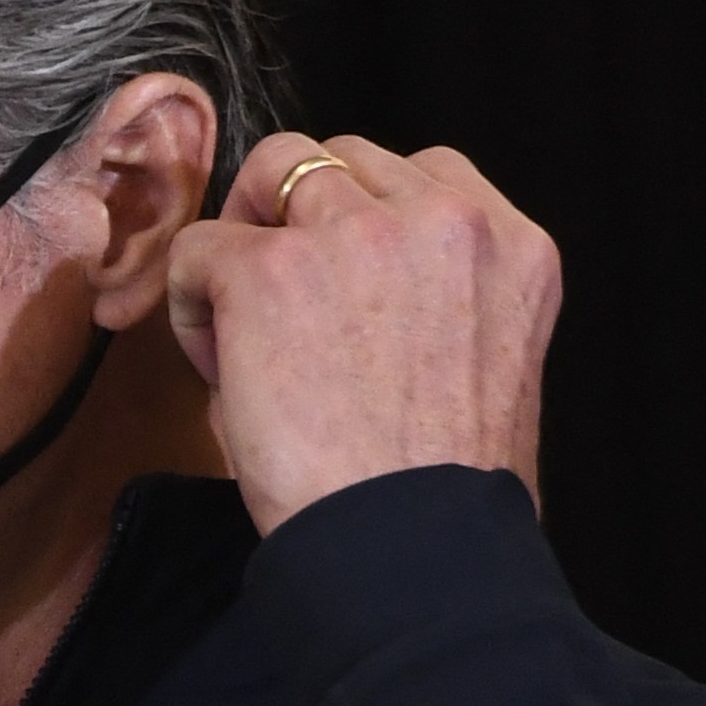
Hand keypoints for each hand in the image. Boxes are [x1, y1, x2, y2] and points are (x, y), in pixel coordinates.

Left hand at [166, 133, 560, 536]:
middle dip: (298, 219)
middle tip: (280, 306)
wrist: (406, 546)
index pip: (423, 173)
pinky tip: (218, 368)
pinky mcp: (270, 270)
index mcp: (513, 247)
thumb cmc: (438, 494)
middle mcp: (444, 220)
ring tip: (245, 330)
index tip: (344, 289)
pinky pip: (199, 247)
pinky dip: (192, 301)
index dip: (364, 219)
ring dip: (249, 242)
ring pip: (272, 170)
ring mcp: (356, 234)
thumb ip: (437, 297)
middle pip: (339, 158)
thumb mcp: (487, 366)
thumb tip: (347, 285)